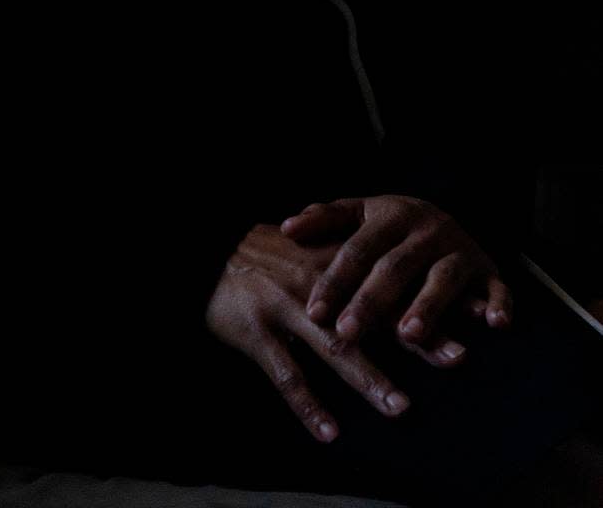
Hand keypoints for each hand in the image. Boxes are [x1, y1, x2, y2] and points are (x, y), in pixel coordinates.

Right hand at [204, 223, 467, 444]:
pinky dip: (309, 405)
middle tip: (458, 357)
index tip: (474, 312)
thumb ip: (350, 264)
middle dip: (415, 338)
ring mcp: (284, 308)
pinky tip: (330, 432)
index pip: (390, 281)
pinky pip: (286, 375)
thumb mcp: (308, 247)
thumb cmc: (263, 255)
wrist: (204, 251)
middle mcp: (315, 285)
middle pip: (372, 315)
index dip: (430, 296)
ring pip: (332, 348)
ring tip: (401, 406)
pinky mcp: (255, 333)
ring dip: (368, 378)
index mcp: (331, 262)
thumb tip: (403, 278)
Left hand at [280, 194, 512, 348]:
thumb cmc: (389, 224)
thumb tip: (286, 228)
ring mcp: (458, 248)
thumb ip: (324, 220)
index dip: (335, 280)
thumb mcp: (357, 214)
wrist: (445, 213)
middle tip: (348, 333)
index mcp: (389, 215)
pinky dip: (499, 303)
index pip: (357, 249)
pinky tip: (495, 324)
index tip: (314, 311)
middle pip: (395, 267)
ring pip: (443, 278)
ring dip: (428, 306)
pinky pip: (498, 286)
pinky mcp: (488, 268)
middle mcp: (424, 229)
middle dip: (371, 302)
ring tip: (408, 334)